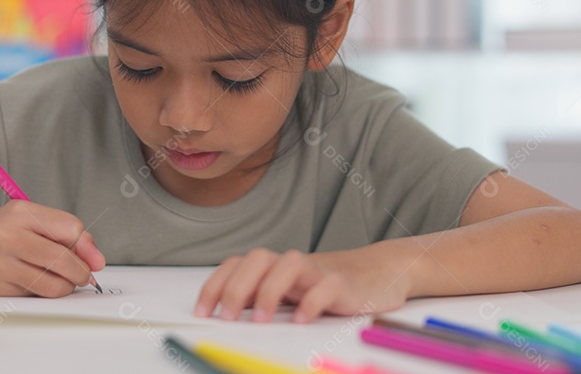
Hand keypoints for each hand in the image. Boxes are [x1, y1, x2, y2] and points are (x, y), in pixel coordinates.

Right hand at [0, 200, 104, 296]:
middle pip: (62, 259)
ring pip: (51, 284)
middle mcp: (8, 236)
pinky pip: (34, 295)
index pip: (70, 228)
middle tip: (84, 275)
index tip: (91, 258)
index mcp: (21, 212)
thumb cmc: (2, 230)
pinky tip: (40, 283)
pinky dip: (46, 293)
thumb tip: (96, 259)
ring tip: (64, 281)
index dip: (86, 246)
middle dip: (81, 272)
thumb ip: (66, 233)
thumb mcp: (32, 219)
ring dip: (67, 287)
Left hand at [194, 247, 410, 323]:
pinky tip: (302, 320)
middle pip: (258, 259)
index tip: (202, 312)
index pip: (236, 265)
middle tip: (228, 318)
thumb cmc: (325, 286)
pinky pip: (327, 286)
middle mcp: (292, 265)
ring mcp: (318, 271)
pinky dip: (312, 302)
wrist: (377, 272)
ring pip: (290, 264)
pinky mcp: (344, 285)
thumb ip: (259, 299)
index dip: (215, 285)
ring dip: (270, 290)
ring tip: (262, 320)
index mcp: (274, 267)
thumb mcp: (288, 293)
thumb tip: (222, 316)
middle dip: (237, 287)